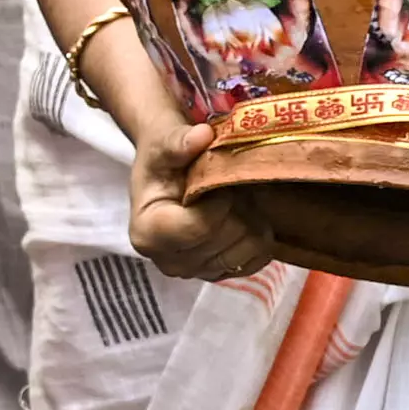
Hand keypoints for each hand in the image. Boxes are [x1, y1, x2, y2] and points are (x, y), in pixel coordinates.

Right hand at [113, 68, 277, 283]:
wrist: (167, 172)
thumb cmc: (162, 158)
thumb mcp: (164, 143)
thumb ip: (179, 142)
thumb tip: (201, 136)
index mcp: (148, 235)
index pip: (201, 227)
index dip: (221, 200)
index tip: (218, 179)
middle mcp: (170, 262)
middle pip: (228, 238)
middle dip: (235, 206)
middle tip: (226, 186)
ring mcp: (197, 272)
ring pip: (250, 247)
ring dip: (250, 217)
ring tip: (233, 199)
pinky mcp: (222, 273)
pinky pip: (260, 257)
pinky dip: (258, 233)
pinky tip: (241, 215)